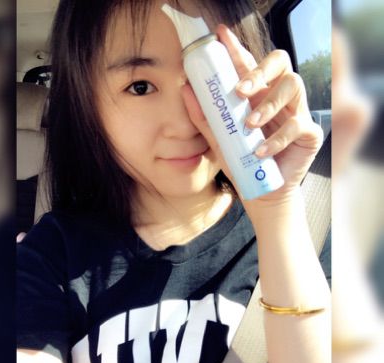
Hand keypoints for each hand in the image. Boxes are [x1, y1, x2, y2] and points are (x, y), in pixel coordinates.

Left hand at [181, 24, 322, 216]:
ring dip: (269, 104)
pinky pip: (298, 125)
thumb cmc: (242, 164)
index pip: (249, 65)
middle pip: (279, 63)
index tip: (221, 37)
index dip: (237, 49)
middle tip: (240, 89)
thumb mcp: (219, 140)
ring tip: (250, 124)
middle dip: (259, 71)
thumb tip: (186, 89)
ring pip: (293, 86)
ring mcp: (295, 113)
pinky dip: (276, 138)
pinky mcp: (309, 133)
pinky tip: (260, 151)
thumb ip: (205, 117)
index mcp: (256, 96)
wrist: (260, 192)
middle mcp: (277, 99)